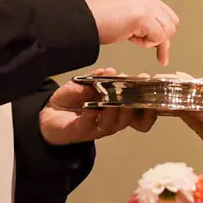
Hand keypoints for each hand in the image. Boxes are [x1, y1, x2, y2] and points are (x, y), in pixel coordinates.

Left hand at [38, 73, 155, 145]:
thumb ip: (99, 77)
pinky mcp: (81, 131)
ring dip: (116, 107)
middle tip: (136, 86)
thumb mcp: (87, 83)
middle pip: (132, 118)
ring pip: (115, 123)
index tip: (152, 87)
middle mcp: (112, 121)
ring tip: (114, 93)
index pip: (142, 114)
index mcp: (118, 110)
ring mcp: (98, 128)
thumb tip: (111, 71)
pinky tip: (91, 107)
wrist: (49, 114)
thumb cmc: (73, 100)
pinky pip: (90, 124)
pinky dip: (92, 114)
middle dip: (136, 102)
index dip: (151, 105)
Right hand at [83, 0, 178, 65]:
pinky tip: (130, 38)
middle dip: (160, 37)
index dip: (161, 32)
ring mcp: (145, 5)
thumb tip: (155, 34)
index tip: (159, 50)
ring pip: (168, 30)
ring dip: (151, 40)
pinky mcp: (142, 16)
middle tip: (142, 42)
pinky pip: (159, 36)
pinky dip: (147, 43)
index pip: (164, 14)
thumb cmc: (94, 21)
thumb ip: (141, 20)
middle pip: (172, 22)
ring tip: (131, 37)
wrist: (79, 20)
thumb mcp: (123, 16)